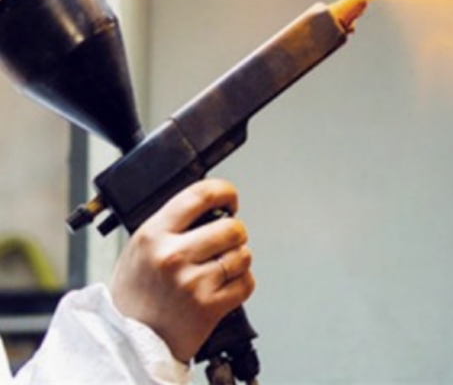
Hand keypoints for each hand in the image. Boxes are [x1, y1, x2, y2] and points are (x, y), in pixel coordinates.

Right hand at [109, 178, 254, 362]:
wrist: (126, 341)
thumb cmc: (136, 292)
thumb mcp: (141, 245)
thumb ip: (173, 222)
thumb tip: (212, 202)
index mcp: (154, 234)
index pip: (201, 194)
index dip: (224, 191)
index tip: (230, 199)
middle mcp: (173, 256)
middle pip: (232, 227)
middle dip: (235, 233)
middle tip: (225, 241)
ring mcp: (192, 283)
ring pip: (243, 254)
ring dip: (238, 259)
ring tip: (219, 267)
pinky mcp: (208, 307)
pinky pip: (246, 283)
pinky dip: (242, 283)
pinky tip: (223, 286)